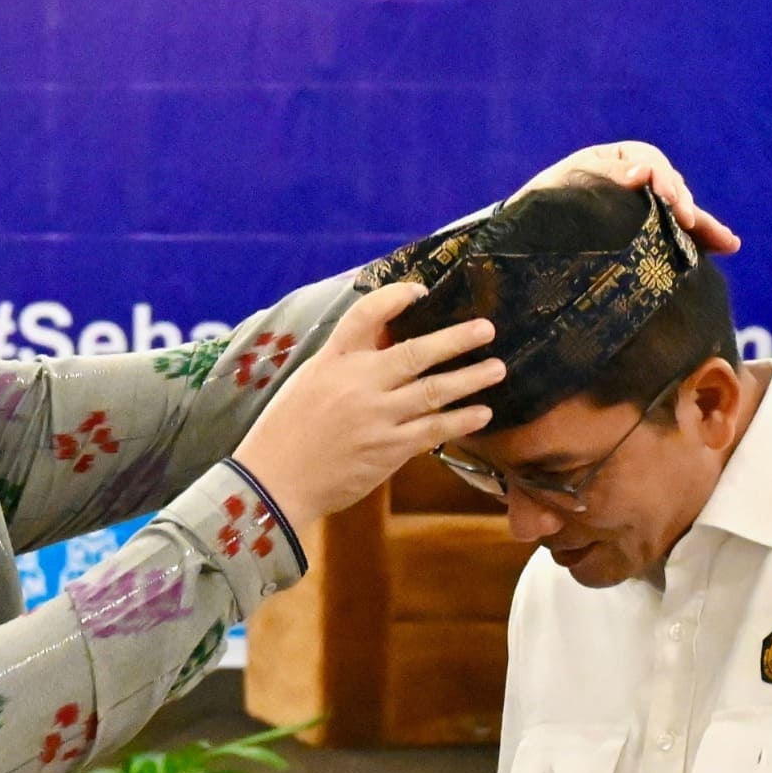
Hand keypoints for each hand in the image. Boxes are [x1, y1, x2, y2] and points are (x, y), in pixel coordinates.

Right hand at [233, 281, 499, 531]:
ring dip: (470, 378)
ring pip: (434, 391)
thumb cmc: (286, 432)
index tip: (420, 290)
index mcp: (332, 360)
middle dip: (456, 338)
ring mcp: (376, 416)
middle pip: (416, 351)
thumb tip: (387, 342)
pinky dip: (460, 420)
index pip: (366, 315)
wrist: (274, 482)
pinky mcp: (388, 449)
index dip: (396, 297)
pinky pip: (434, 429)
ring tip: (497, 369)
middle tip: (486, 328)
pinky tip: (481, 414)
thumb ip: (346, 362)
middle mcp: (357, 382)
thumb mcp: (309, 382)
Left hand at [515, 139, 740, 254]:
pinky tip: (726, 246)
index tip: (667, 200)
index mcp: (611, 160)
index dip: (660, 178)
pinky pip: (676, 232)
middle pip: (669, 185)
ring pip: (678, 211)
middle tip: (689, 222)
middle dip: (683, 204)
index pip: (647, 160)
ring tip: (727, 242)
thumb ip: (602, 180)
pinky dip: (700, 239)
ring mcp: (640, 206)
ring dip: (703, 225)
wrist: (520, 240)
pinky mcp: (644, 232)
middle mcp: (632, 179)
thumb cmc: (536, 209)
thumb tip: (642, 174)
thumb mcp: (563, 189)